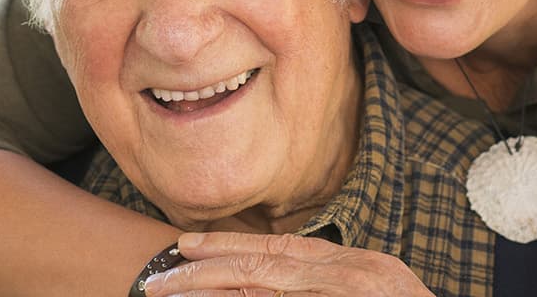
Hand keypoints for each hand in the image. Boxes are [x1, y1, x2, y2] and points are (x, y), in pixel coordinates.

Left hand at [142, 232, 434, 296]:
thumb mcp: (377, 292)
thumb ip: (331, 283)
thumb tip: (275, 284)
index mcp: (359, 267)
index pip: (282, 248)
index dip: (230, 245)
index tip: (186, 246)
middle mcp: (354, 276)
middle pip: (263, 266)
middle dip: (205, 271)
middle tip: (159, 277)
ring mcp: (350, 295)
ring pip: (264, 287)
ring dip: (213, 292)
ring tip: (168, 293)